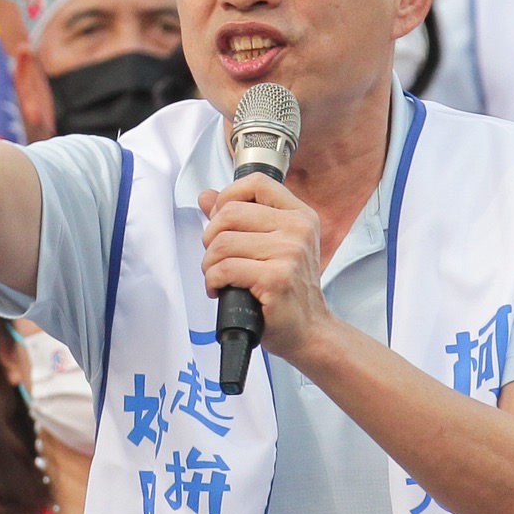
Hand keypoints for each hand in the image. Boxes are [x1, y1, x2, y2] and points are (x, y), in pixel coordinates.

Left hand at [198, 175, 335, 365]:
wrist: (308, 329)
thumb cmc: (287, 290)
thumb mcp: (270, 245)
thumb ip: (239, 217)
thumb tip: (206, 196)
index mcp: (299, 215)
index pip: (256, 183)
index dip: (228, 197)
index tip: (220, 221)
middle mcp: (298, 229)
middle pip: (230, 213)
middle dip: (211, 238)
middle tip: (216, 258)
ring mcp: (290, 253)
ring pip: (222, 243)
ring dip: (209, 265)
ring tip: (219, 277)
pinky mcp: (276, 278)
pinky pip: (224, 269)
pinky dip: (212, 281)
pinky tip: (220, 290)